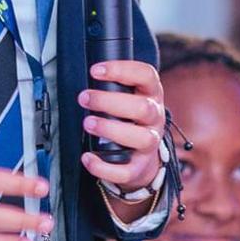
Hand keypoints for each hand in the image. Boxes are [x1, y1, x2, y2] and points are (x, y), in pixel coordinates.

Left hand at [78, 60, 165, 209]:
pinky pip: (126, 171)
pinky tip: (88, 157)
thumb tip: (84, 74)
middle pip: (142, 107)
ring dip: (111, 129)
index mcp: (151, 94)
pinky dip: (105, 167)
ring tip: (87, 124)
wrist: (143, 157)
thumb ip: (114, 86)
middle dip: (110, 101)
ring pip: (140, 137)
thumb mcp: (129, 97)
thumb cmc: (129, 119)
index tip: (95, 70)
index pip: (146, 75)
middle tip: (84, 98)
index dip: (122, 70)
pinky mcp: (139, 167)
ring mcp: (150, 144)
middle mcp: (155, 118)